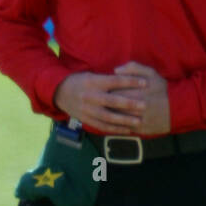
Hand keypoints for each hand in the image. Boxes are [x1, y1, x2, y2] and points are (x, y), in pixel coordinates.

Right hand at [55, 65, 170, 136]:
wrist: (60, 93)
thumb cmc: (81, 82)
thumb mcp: (93, 75)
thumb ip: (109, 79)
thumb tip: (129, 77)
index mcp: (93, 82)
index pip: (115, 81)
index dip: (131, 81)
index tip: (145, 83)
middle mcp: (90, 96)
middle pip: (113, 101)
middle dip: (130, 104)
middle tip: (144, 105)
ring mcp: (88, 110)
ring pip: (108, 117)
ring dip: (125, 120)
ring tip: (139, 121)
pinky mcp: (86, 120)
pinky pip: (103, 126)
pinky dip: (116, 129)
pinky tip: (127, 130)